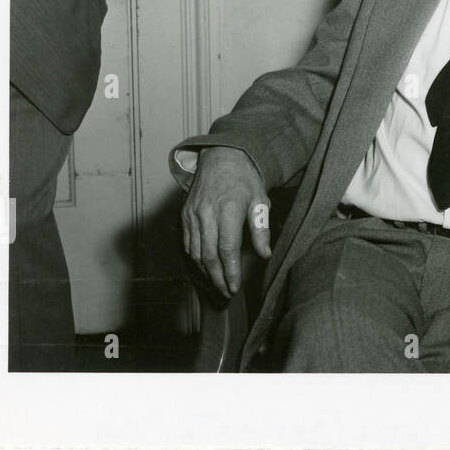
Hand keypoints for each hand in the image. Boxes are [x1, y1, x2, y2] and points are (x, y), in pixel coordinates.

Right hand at [181, 147, 271, 297]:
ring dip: (206, 272)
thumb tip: (265, 254)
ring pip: (195, 252)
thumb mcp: (260, 200)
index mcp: (228, 207)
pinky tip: (206, 269)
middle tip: (226, 292)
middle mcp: (206, 212)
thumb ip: (261, 229)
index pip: (227, 248)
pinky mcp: (184, 215)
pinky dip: (195, 259)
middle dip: (217, 278)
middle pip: (208, 254)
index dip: (230, 271)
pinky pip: (187, 243)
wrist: (221, 157)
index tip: (235, 287)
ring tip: (218, 285)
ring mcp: (192, 214)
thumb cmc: (244, 179)